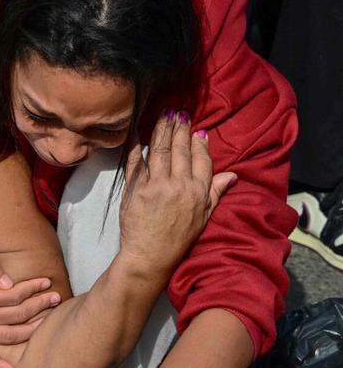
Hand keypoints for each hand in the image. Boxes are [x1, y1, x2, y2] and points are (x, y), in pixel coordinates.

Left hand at [117, 111, 235, 273]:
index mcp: (198, 192)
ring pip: (159, 150)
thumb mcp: (203, 217)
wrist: (150, 255)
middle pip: (179, 149)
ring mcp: (155, 185)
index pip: (201, 160)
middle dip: (180, 128)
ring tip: (164, 114)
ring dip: (162, 129)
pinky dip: (136, 145)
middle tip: (179, 112)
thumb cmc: (178, 239)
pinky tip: (138, 132)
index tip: (198, 130)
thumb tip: (232, 175)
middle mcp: (178, 185)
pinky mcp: (135, 188)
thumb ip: (215, 193)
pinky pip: (136, 161)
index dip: (199, 143)